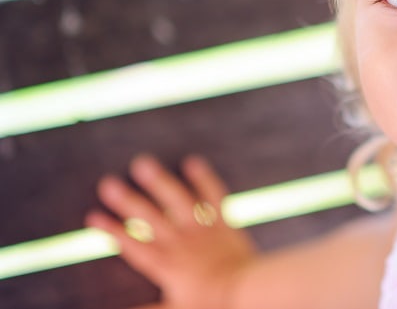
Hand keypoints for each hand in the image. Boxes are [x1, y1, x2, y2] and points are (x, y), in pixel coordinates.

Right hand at [86, 154, 257, 308]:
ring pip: (177, 200)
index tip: (92, 216)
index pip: (132, 245)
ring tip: (142, 163)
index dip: (112, 230)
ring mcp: (201, 228)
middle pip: (149, 218)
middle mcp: (180, 241)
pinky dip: (204, 178)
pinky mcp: (222, 221)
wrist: (246, 289)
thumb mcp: (174, 308)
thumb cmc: (211, 302)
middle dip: (126, 201)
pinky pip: (213, 195)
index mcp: (165, 264)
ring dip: (159, 181)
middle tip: (107, 184)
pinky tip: (192, 161)